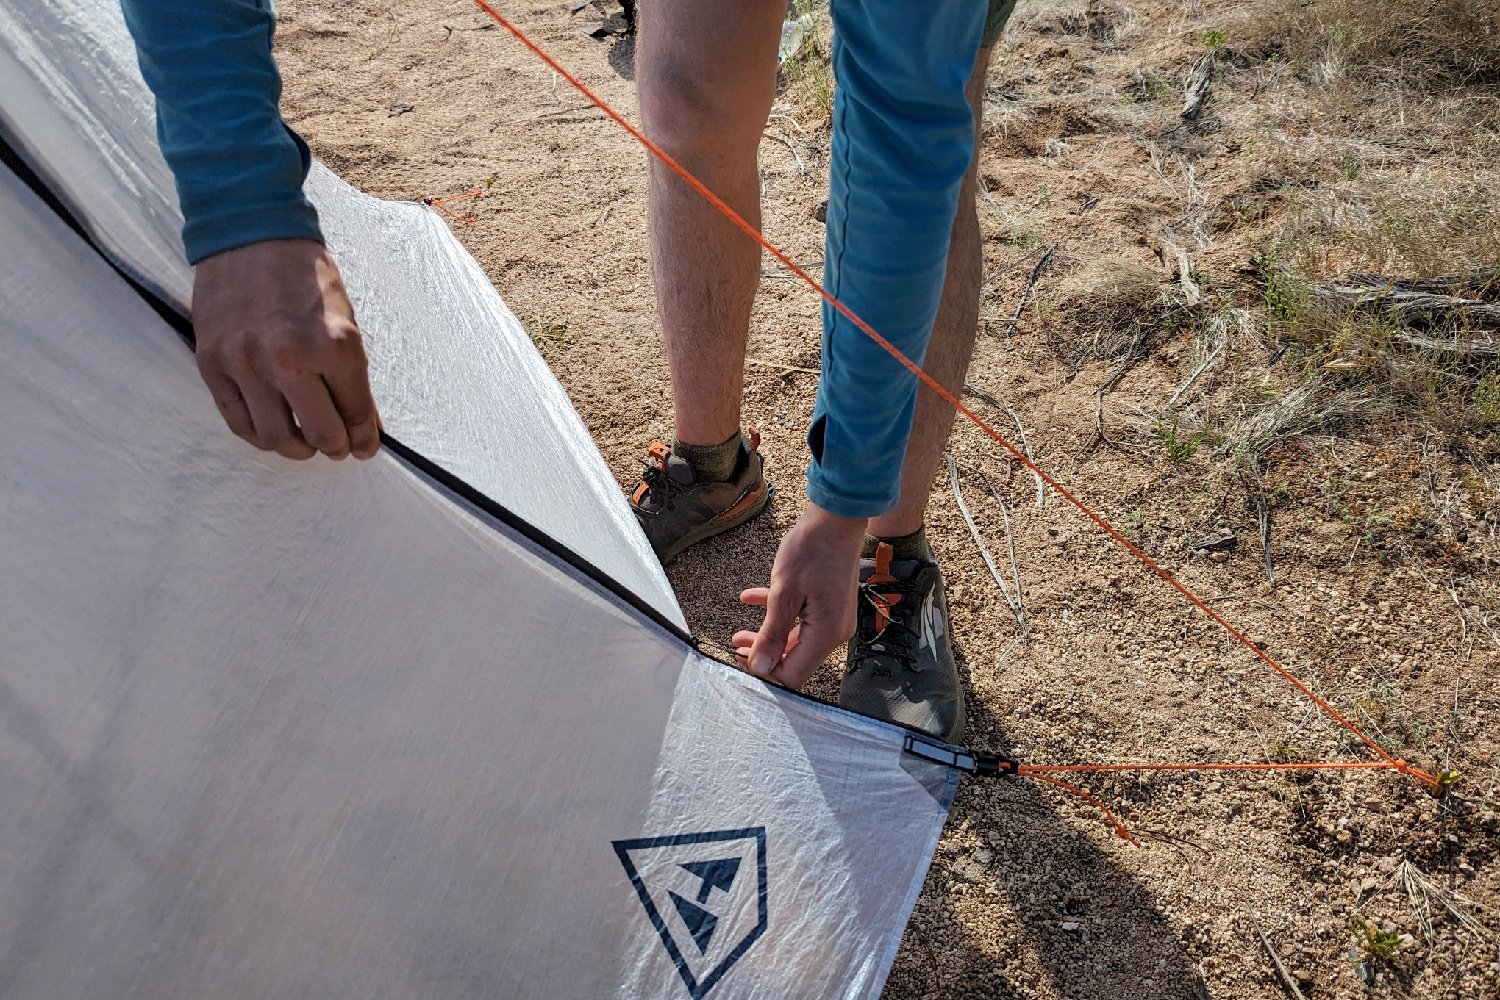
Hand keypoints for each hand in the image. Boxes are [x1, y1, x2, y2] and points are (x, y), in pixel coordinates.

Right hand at [191, 239, 379, 460]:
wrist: (249, 233)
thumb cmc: (304, 275)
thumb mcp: (345, 319)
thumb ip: (352, 374)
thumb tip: (363, 425)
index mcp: (334, 344)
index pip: (356, 413)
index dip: (364, 438)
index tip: (364, 445)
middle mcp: (289, 358)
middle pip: (320, 434)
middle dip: (336, 448)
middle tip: (338, 446)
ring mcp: (246, 363)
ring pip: (276, 438)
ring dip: (297, 450)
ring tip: (305, 443)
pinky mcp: (212, 363)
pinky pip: (238, 421)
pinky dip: (260, 436)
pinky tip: (273, 431)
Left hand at [732, 503, 866, 688]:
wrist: (837, 518)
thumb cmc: (812, 550)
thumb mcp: (784, 593)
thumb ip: (771, 633)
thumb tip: (760, 667)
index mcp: (825, 634)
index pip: (793, 674)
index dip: (765, 670)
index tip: (741, 656)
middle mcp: (834, 632)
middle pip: (795, 658)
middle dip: (763, 654)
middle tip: (736, 644)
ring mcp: (834, 618)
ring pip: (796, 638)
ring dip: (768, 634)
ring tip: (739, 630)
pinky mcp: (830, 603)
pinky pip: (802, 618)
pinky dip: (780, 614)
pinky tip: (753, 599)